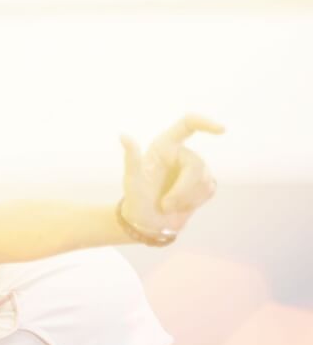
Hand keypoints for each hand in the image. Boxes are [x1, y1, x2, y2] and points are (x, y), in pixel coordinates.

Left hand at [119, 114, 223, 237]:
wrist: (146, 221)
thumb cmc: (136, 197)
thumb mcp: (132, 179)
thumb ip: (131, 157)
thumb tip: (123, 136)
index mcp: (165, 145)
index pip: (188, 124)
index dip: (206, 123)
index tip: (221, 130)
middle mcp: (182, 153)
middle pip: (196, 165)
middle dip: (181, 190)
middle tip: (164, 206)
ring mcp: (196, 168)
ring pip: (203, 180)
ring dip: (185, 199)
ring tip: (168, 206)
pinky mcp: (205, 183)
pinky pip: (209, 189)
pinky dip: (194, 202)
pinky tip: (180, 206)